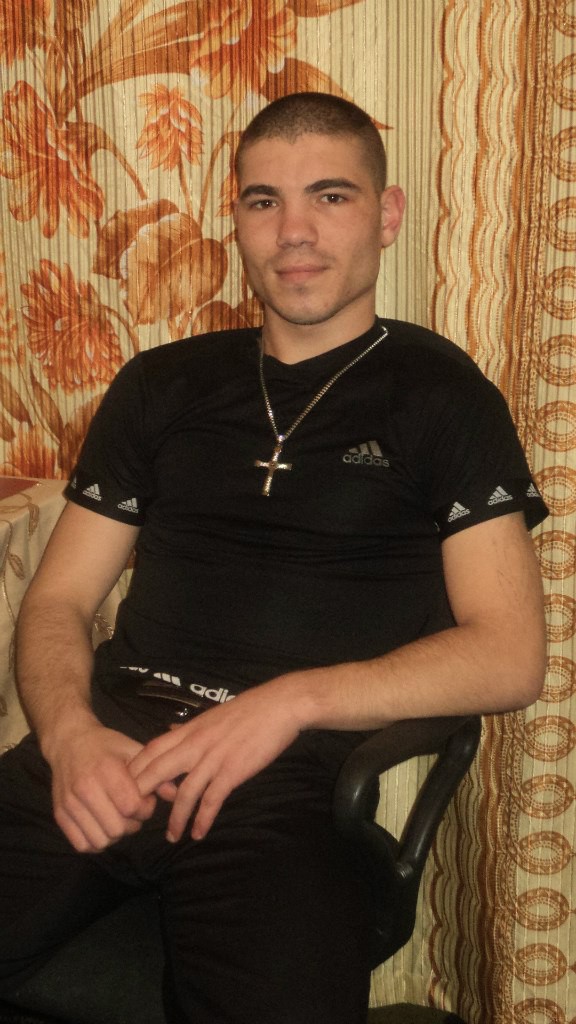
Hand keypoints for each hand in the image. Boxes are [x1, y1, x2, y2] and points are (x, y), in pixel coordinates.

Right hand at [48, 723, 156, 852]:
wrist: (69, 741)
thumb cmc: (106, 745)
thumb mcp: (132, 749)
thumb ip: (155, 772)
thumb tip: (175, 794)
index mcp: (107, 770)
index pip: (132, 807)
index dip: (145, 808)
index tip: (144, 799)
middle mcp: (85, 789)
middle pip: (117, 828)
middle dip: (131, 824)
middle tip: (131, 810)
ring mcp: (70, 804)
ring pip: (101, 840)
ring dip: (114, 834)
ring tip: (117, 817)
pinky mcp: (60, 815)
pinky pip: (82, 844)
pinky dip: (96, 841)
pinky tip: (102, 825)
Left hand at [129, 682, 302, 841]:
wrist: (278, 706)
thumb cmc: (248, 710)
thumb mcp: (211, 715)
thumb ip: (189, 728)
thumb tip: (169, 732)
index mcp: (189, 729)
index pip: (151, 749)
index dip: (135, 769)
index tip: (125, 788)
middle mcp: (195, 744)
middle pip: (157, 770)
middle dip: (142, 795)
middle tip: (134, 817)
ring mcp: (213, 758)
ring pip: (184, 792)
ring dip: (175, 818)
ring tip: (171, 837)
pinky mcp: (232, 771)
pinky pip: (211, 800)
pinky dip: (203, 819)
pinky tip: (198, 833)